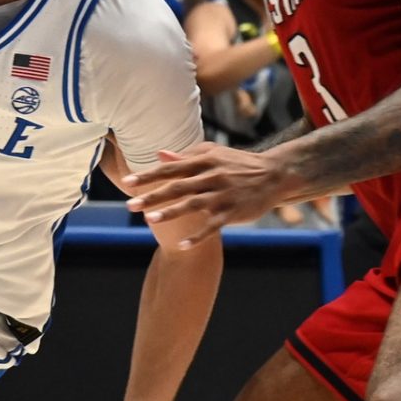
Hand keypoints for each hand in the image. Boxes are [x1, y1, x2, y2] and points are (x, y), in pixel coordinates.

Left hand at [123, 143, 294, 244]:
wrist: (274, 174)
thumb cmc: (238, 164)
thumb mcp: (214, 155)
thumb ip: (187, 156)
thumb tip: (159, 154)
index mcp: (204, 161)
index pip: (170, 168)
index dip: (148, 175)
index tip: (127, 183)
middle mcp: (211, 177)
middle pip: (177, 187)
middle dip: (152, 196)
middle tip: (129, 205)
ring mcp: (222, 195)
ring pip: (192, 205)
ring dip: (170, 213)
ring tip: (149, 220)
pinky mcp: (233, 212)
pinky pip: (211, 226)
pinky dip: (197, 236)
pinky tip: (181, 246)